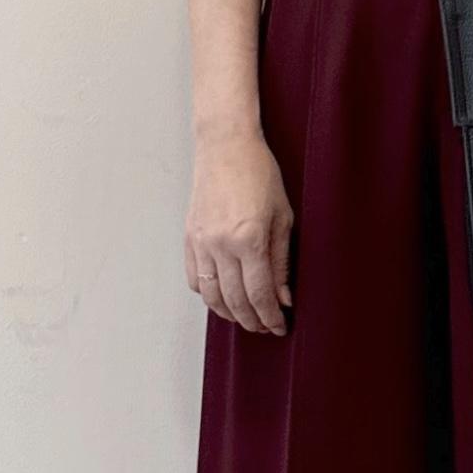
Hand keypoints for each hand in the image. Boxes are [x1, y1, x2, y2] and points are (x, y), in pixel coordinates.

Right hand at [184, 128, 293, 333]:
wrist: (226, 145)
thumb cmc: (260, 174)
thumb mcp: (283, 216)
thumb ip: (282, 260)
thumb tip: (284, 297)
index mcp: (249, 239)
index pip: (260, 294)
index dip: (271, 316)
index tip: (281, 326)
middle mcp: (221, 245)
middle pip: (235, 301)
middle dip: (253, 321)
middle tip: (267, 327)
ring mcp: (201, 242)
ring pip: (212, 295)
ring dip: (230, 314)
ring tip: (247, 318)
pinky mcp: (189, 238)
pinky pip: (195, 279)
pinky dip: (209, 295)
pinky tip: (224, 298)